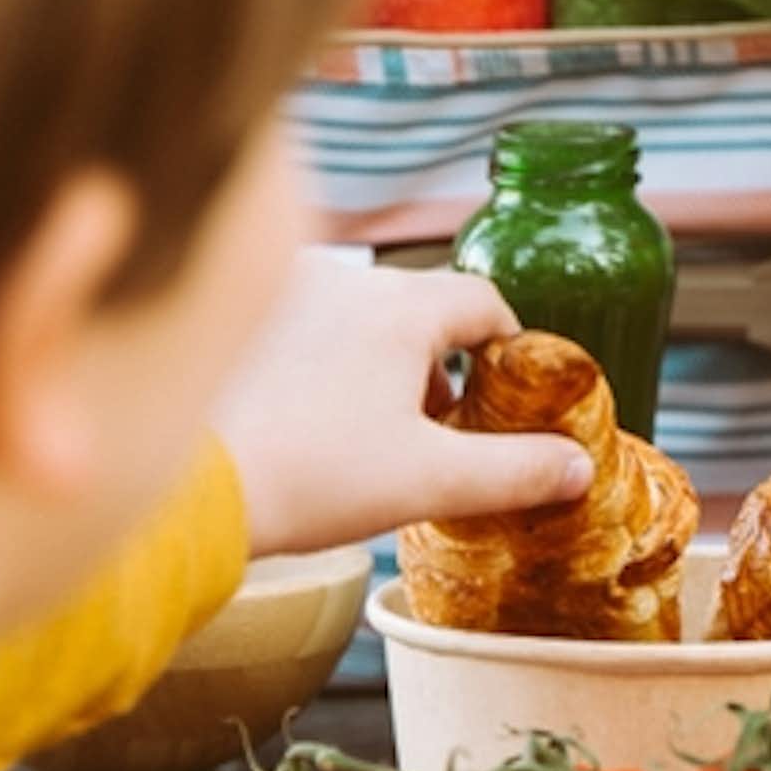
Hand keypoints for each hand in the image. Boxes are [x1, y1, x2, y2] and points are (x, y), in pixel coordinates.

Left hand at [214, 255, 590, 557]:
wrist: (193, 488)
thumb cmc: (312, 477)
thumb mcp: (432, 481)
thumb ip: (517, 471)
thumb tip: (577, 466)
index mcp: (402, 308)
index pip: (483, 302)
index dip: (508, 348)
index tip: (507, 393)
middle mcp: (344, 282)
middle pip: (420, 308)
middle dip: (441, 363)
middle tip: (440, 427)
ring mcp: (285, 294)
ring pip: (361, 316)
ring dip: (381, 361)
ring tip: (374, 429)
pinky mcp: (240, 321)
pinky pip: (306, 326)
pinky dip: (326, 360)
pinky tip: (313, 419)